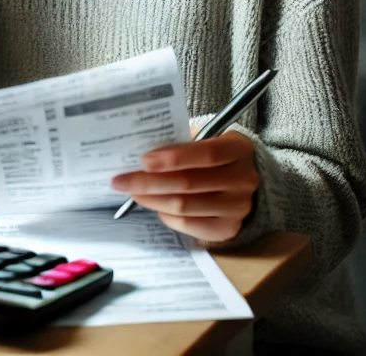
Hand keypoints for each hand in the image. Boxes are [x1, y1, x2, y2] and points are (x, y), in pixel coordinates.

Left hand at [110, 130, 258, 242]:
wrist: (244, 178)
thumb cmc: (213, 152)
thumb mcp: (204, 137)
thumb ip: (180, 143)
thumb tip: (142, 153)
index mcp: (238, 150)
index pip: (206, 154)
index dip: (173, 158)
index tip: (143, 160)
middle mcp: (243, 180)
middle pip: (189, 184)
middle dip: (149, 182)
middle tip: (121, 181)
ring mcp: (238, 208)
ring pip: (185, 207)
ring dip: (152, 200)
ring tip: (133, 192)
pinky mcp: (229, 228)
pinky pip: (190, 225)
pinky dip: (167, 215)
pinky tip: (155, 205)